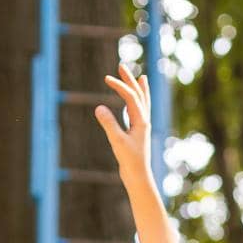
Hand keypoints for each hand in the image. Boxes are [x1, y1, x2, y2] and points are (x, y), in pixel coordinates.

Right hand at [94, 63, 152, 181]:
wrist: (138, 176)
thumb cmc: (130, 161)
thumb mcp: (117, 141)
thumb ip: (109, 124)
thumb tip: (98, 107)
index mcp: (141, 122)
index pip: (131, 98)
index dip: (120, 86)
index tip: (106, 78)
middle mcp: (144, 121)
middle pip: (140, 96)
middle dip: (131, 80)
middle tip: (122, 66)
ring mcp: (142, 127)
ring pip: (143, 103)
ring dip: (140, 89)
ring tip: (141, 77)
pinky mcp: (138, 132)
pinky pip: (139, 112)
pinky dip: (137, 103)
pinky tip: (133, 102)